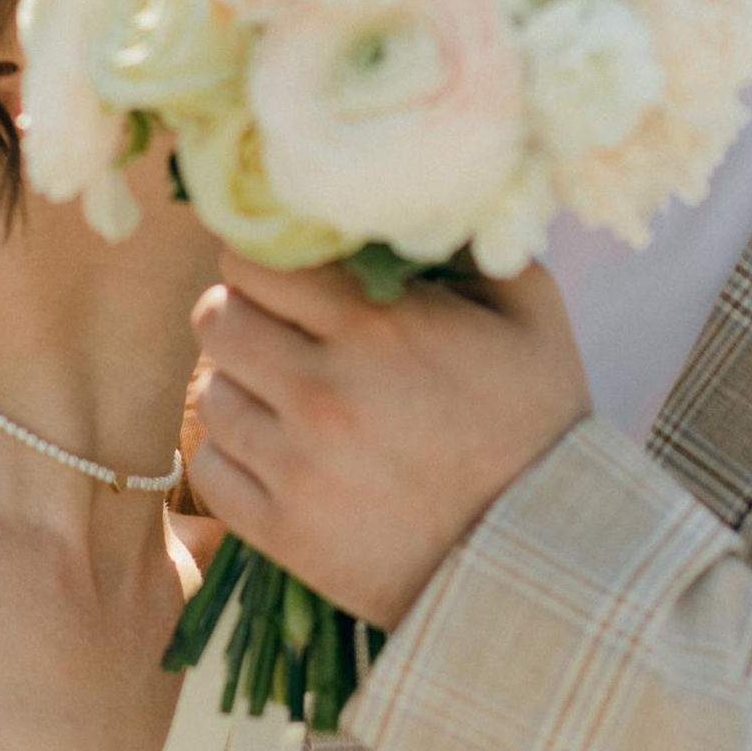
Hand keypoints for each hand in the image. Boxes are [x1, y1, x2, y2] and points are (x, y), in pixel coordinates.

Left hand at [188, 256, 588, 630]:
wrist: (544, 562)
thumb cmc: (540, 425)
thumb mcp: (528, 311)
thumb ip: (463, 242)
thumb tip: (407, 188)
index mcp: (378, 327)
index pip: (253, 259)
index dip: (267, 260)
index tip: (291, 275)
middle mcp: (324, 391)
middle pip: (215, 317)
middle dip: (243, 314)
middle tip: (279, 331)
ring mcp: (297, 467)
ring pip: (210, 392)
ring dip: (243, 386)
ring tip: (289, 397)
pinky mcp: (282, 532)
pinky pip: (207, 470)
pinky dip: (233, 455)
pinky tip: (278, 453)